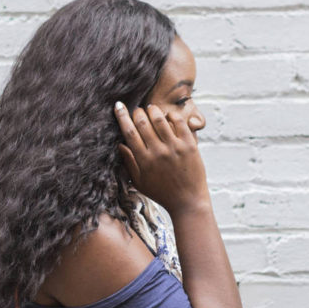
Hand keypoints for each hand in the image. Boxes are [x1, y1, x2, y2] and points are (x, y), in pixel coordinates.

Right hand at [115, 99, 208, 216]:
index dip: (122, 116)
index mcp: (144, 160)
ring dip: (153, 110)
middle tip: (137, 111)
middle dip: (137, 112)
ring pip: (160, 119)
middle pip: (142, 122)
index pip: (129, 132)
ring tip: (151, 109)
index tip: (118, 106)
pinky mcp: (189, 145)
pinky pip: (179, 123)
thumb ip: (129, 162)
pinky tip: (168, 115)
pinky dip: (171, 115)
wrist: (188, 201)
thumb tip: (119, 144)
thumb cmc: (162, 193)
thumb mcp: (140, 182)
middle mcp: (158, 152)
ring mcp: (174, 148)